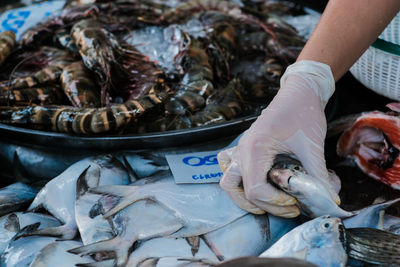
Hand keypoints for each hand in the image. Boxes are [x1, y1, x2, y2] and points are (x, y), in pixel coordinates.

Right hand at [218, 60, 339, 217]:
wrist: (299, 92)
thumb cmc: (303, 113)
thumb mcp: (313, 146)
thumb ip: (319, 176)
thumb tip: (330, 200)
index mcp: (256, 147)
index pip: (254, 188)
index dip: (275, 202)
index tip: (295, 201)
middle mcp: (243, 149)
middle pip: (239, 190)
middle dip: (264, 205)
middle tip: (288, 207)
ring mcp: (240, 148)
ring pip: (228, 181)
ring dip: (243, 197)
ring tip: (267, 202)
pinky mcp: (244, 148)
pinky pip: (228, 167)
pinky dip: (237, 180)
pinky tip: (254, 183)